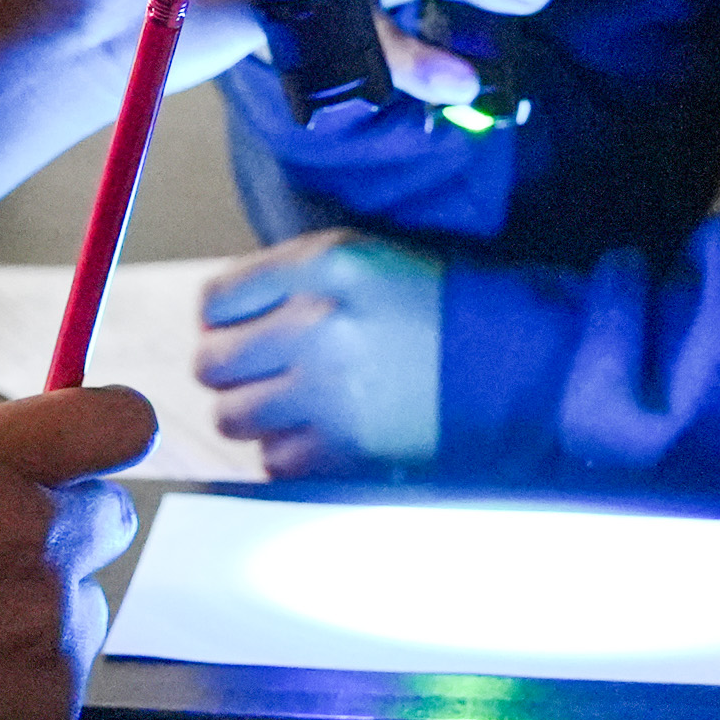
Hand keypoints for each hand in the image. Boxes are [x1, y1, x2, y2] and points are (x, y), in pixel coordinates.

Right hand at [0, 388, 149, 719]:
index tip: (88, 452)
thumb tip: (13, 449)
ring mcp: (44, 647)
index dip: (109, 431)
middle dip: (52, 531)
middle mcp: (30, 550)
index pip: (118, 421)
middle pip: (107, 516)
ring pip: (82, 607)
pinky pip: (61, 686)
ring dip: (28, 616)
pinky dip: (12, 691)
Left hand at [198, 230, 440, 475]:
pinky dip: (288, 453)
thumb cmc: (431, 307)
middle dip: (230, 369)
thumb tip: (215, 318)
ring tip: (291, 404)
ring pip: (232, 417)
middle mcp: (318, 323)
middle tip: (262, 371)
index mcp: (323, 264)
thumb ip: (286, 277)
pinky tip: (320, 432)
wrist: (507, 361)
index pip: (216, 301)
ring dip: (254, 415)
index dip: (220, 320)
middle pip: (212, 362)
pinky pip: (272, 461)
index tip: (238, 331)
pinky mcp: (346, 448)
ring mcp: (330, 390)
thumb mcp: (362, 257)